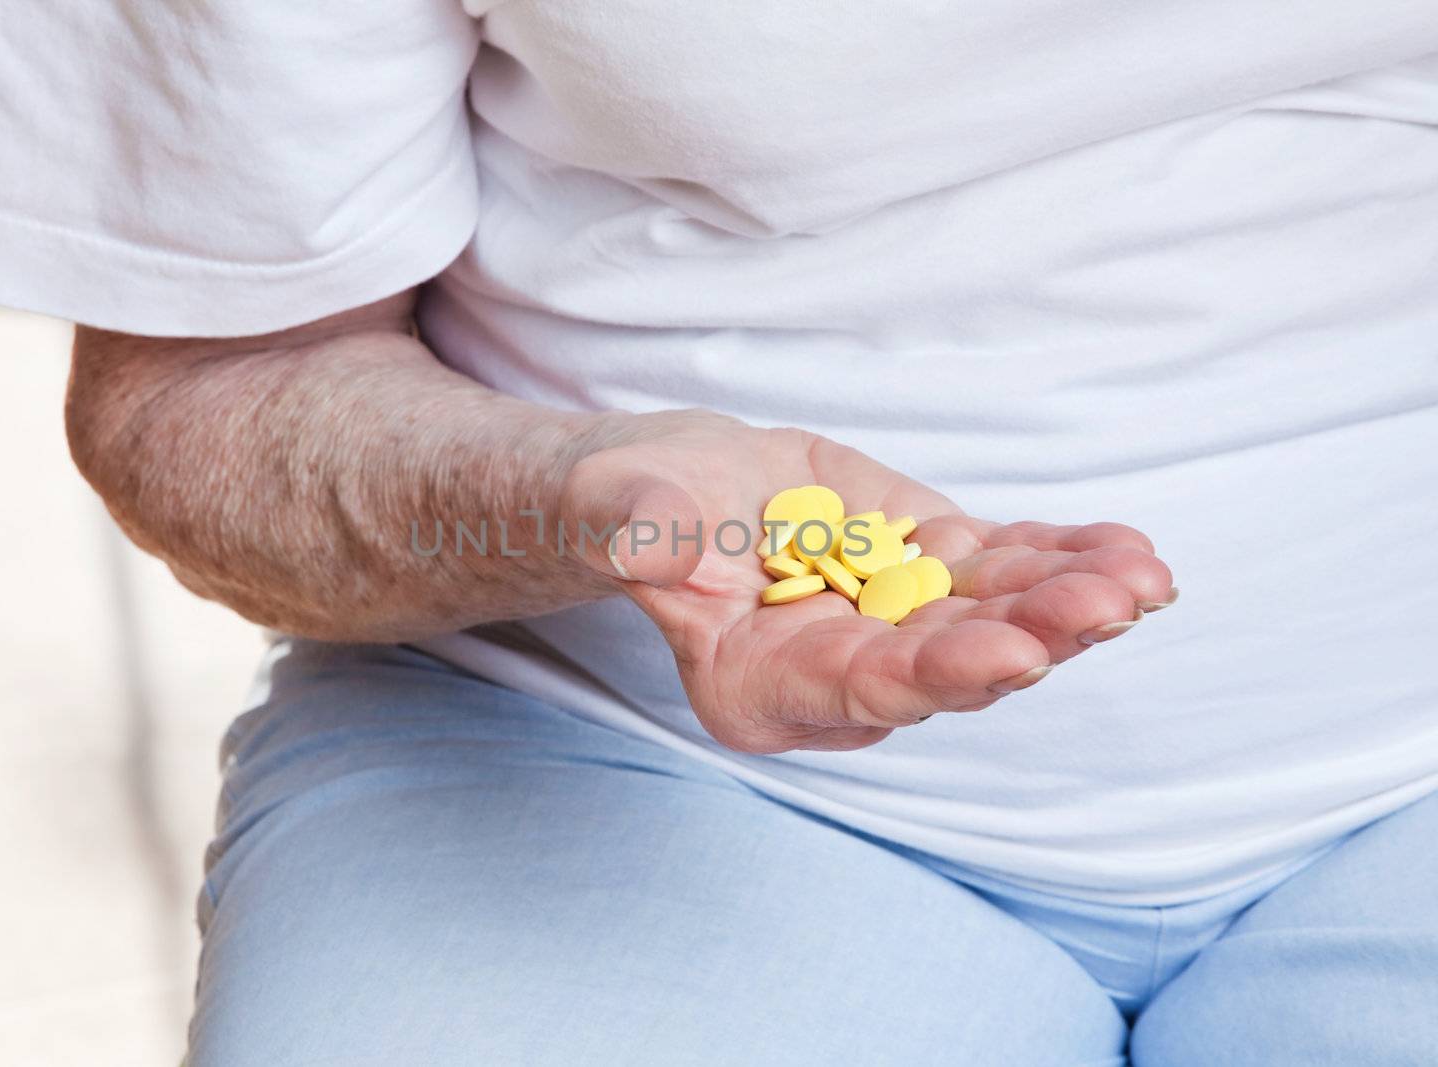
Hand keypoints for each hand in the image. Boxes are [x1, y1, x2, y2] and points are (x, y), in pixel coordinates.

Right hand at [561, 410, 1174, 752]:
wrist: (672, 486)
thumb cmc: (626, 509)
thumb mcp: (617, 514)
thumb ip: (640, 536)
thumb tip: (661, 551)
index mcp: (762, 686)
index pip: (858, 690)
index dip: (936, 674)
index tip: (1013, 656)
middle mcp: (843, 673)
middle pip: (947, 663)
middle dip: (1032, 637)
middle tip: (1107, 606)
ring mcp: (895, 621)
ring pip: (993, 617)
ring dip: (1068, 603)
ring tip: (1141, 577)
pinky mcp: (927, 568)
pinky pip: (1005, 570)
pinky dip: (1062, 560)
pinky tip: (1127, 552)